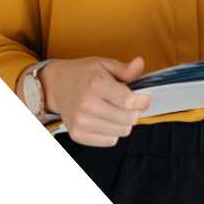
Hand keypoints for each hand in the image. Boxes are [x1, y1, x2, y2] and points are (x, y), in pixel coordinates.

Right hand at [18, 57, 152, 145]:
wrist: (57, 85)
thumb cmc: (84, 74)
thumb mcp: (105, 64)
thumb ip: (125, 69)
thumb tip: (140, 63)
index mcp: (96, 84)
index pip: (129, 101)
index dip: (143, 100)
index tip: (146, 98)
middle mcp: (87, 104)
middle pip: (128, 118)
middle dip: (136, 111)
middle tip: (132, 104)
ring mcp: (81, 121)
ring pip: (121, 131)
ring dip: (125, 122)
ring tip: (118, 110)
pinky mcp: (78, 134)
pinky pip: (109, 141)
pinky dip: (113, 132)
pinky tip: (107, 119)